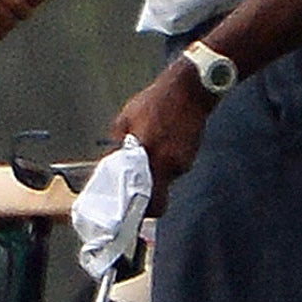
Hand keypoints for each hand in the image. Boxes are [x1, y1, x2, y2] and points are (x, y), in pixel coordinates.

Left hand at [109, 61, 212, 216]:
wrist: (189, 90)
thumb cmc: (156, 101)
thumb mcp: (126, 118)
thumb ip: (118, 143)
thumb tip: (111, 161)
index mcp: (148, 155)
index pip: (147, 197)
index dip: (142, 209)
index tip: (132, 211)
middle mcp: (167, 163)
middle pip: (159, 197)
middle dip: (149, 198)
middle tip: (137, 189)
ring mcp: (182, 162)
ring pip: (166, 181)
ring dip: (156, 174)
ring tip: (149, 154)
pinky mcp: (190, 156)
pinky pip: (174, 168)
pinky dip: (166, 163)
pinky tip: (161, 145)